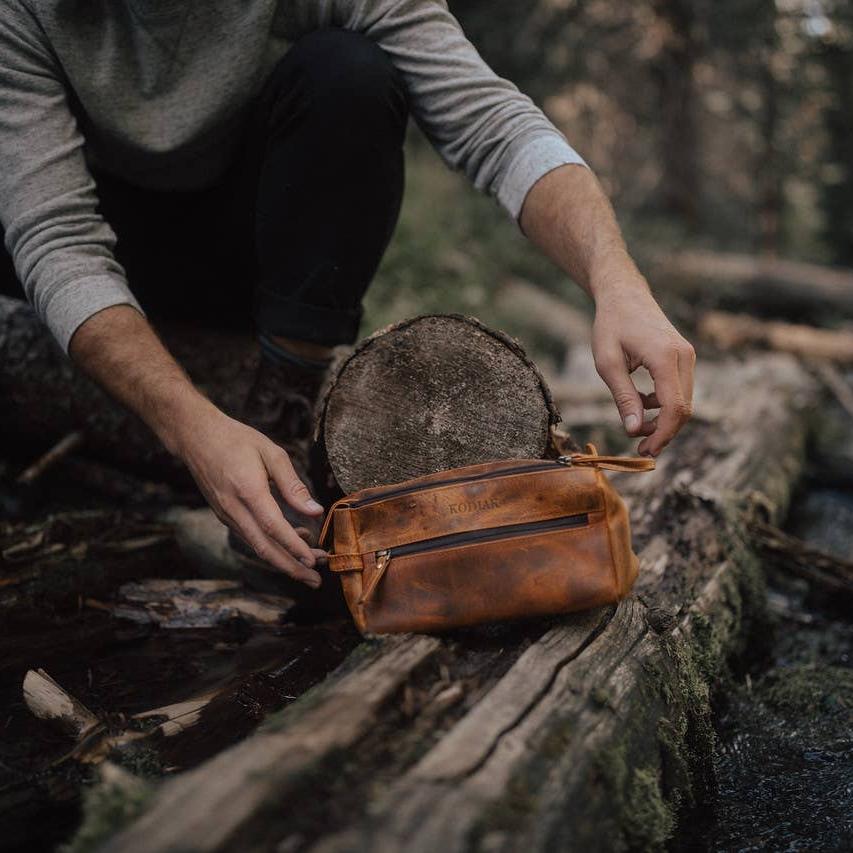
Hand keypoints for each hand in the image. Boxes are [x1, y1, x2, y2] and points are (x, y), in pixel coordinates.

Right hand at [171, 404, 325, 585]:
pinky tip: (295, 540)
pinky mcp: (225, 515)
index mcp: (248, 491)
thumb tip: (315, 510)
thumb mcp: (271, 453)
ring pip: (257, 547)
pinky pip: (251, 537)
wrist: (196, 437)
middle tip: (315, 581)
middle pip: (264, 548)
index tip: (314, 561)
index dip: (294, 548)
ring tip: (312, 565)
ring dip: (284, 560)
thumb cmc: (237, 439)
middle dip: (291, 568)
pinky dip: (273, 545)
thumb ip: (293, 485)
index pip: (274, 528)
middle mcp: (234, 509)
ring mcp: (227, 515)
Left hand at [592, 279, 694, 456]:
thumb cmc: (611, 325)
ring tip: (635, 424)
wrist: (624, 294)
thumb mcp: (607, 363)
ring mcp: (687, 356)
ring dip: (663, 420)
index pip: (675, 408)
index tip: (644, 450)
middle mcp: (684, 357)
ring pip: (684, 402)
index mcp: (665, 357)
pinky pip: (680, 390)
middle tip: (639, 446)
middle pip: (684, 409)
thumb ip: (623, 397)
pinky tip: (641, 403)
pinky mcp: (684, 358)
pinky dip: (663, 405)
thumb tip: (634, 431)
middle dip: (663, 432)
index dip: (662, 435)